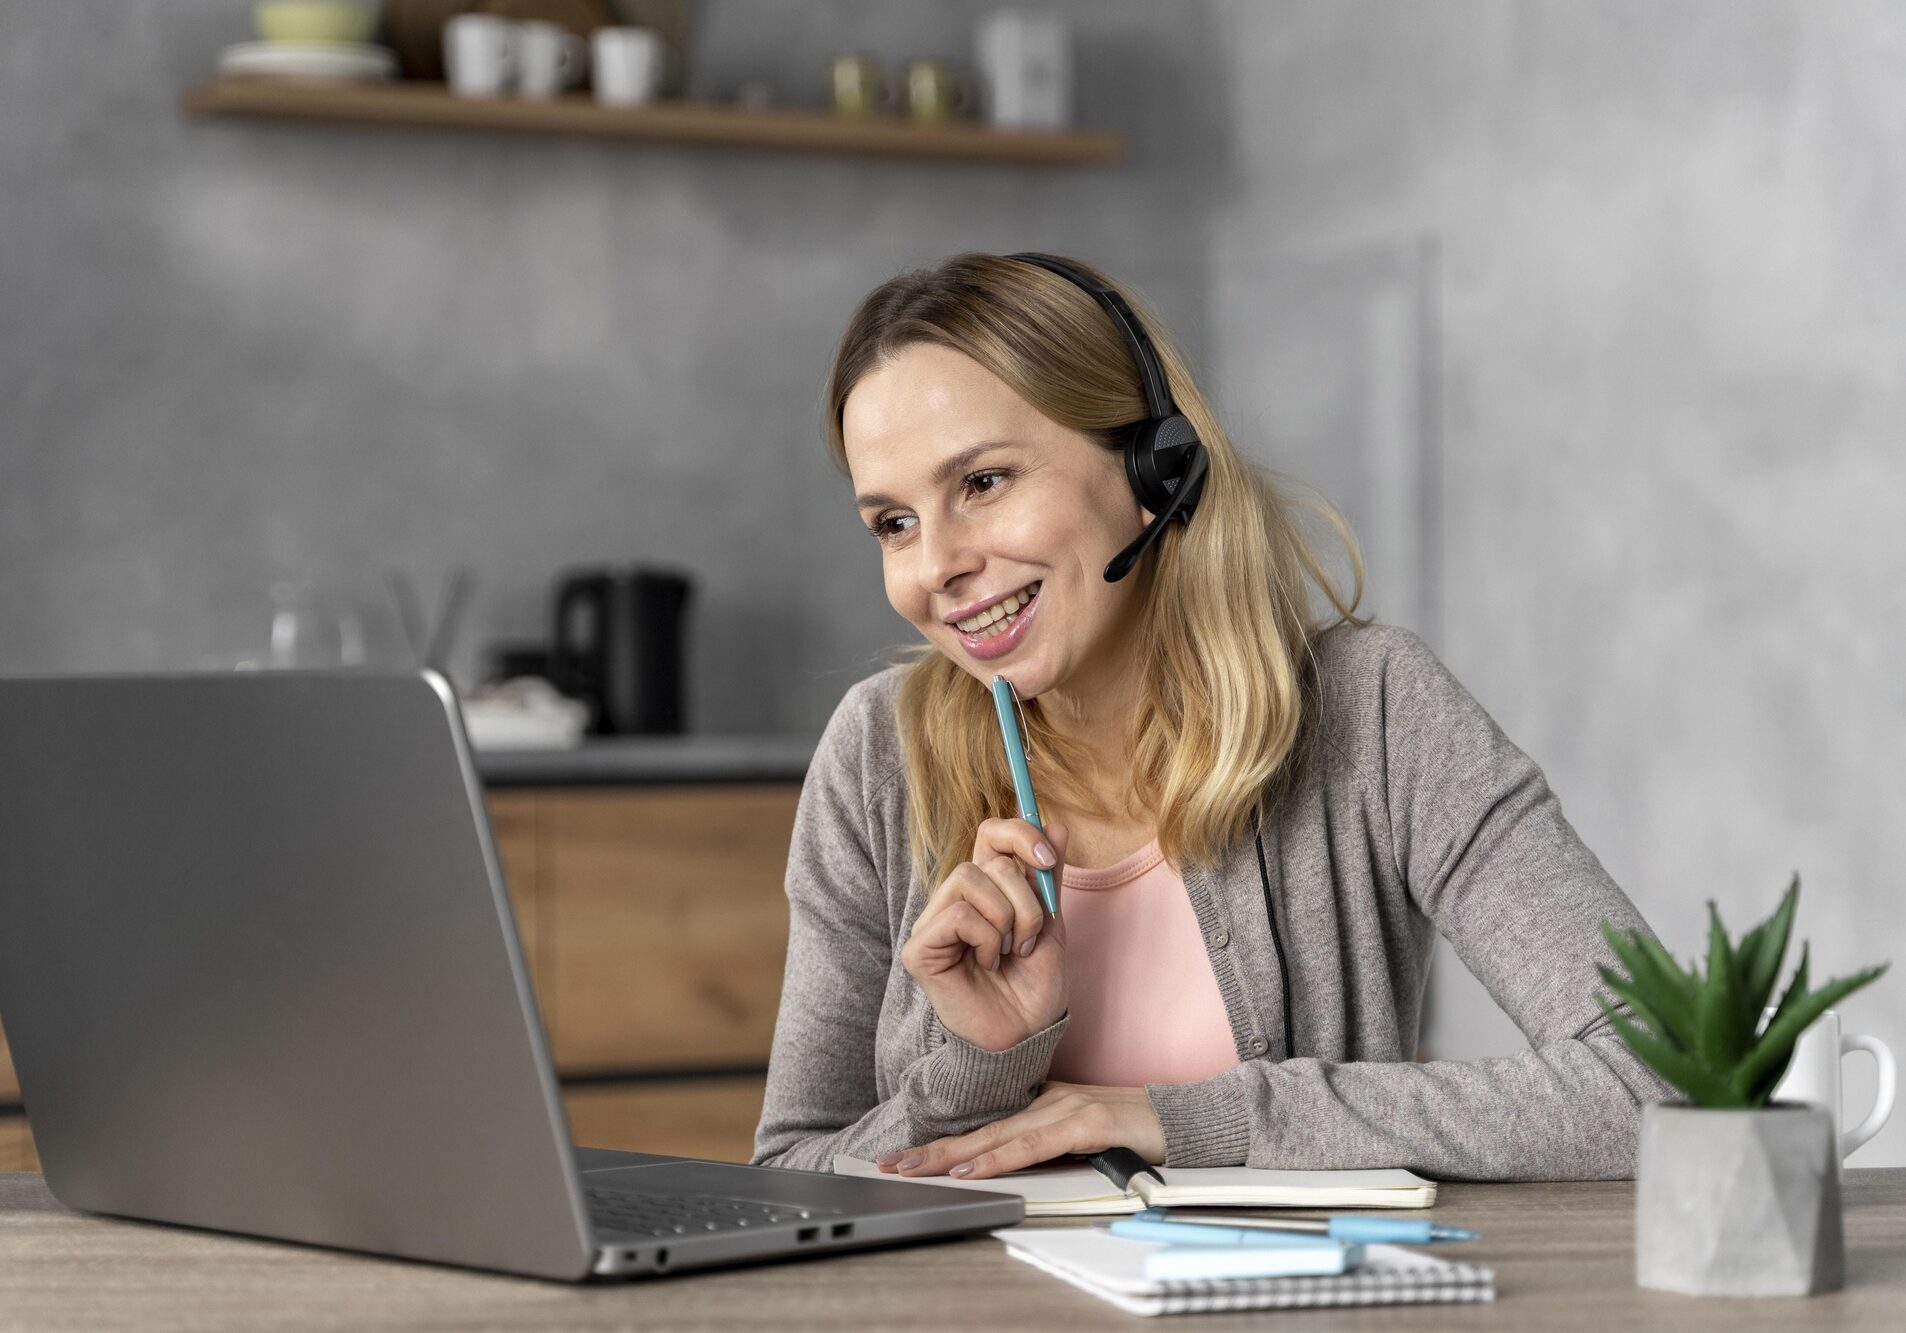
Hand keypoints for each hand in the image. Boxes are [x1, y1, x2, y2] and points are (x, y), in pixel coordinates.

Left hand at [876, 1082, 1165, 1177]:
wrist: (1178, 1120)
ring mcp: (1065, 1110)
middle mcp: (1047, 1101)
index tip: (905, 1155)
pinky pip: (1032, 1146)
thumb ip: (1044, 1141)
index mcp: (1042, 1103)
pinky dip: (998, 1158)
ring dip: (951, 1156)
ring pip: (996, 1136)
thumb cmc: (1131, 1130)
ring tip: (915, 1167)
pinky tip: (973, 1169)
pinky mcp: (1086, 1125)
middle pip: (978, 1129)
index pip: (983, 1124)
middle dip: (930, 1149)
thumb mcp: (1078, 1135)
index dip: (942, 1142)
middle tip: (889, 1163)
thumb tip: (1004, 1160)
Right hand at [899, 817, 1068, 1052]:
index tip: (1047, 859)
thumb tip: (1054, 823)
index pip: (991, 834)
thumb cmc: (1033, 987)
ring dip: (1008, 920)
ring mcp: (934, 921)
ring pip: (973, 879)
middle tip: (1029, 939)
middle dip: (1027, 900)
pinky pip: (960, 914)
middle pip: (991, 859)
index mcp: (986, 889)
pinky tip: (986, 965)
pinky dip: (987, 939)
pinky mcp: (921, 947)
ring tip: (1008, 954)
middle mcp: (956, 900)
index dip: (1019, 832)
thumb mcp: (1051, 924)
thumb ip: (1047, 877)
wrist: (1025, 1035)